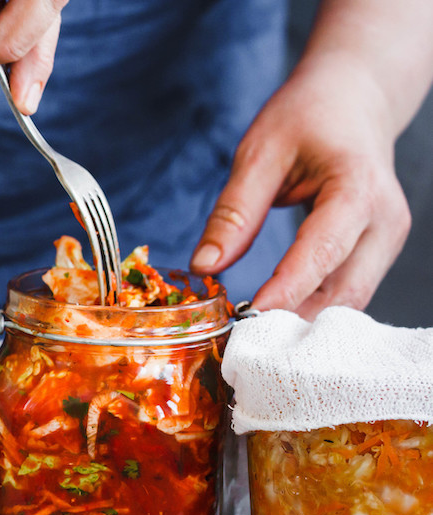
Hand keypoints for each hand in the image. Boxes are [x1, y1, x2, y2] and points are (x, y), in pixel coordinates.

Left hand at [190, 54, 410, 319]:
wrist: (356, 98)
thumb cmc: (308, 115)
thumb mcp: (260, 151)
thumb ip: (234, 212)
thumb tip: (204, 266)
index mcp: (357, 187)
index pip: (322, 251)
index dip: (286, 290)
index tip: (249, 318)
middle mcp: (384, 221)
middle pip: (344, 291)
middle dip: (295, 319)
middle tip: (245, 339)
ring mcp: (386, 240)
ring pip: (348, 300)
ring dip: (304, 321)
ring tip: (257, 334)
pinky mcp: (377, 251)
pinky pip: (347, 292)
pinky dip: (313, 309)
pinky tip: (279, 318)